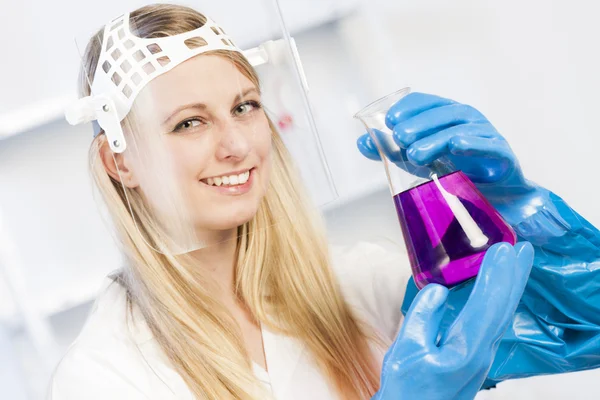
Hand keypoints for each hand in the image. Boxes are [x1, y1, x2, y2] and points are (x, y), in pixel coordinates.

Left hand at [356, 92, 538, 220]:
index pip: (427, 102)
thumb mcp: (419, 160)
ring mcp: (487, 135)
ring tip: (415, 154)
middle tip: (399, 138)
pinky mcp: (502, 155)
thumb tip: (363, 142)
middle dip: (419, 124)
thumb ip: (392, 151)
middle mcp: (467, 121)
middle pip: (443, 114)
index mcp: (447, 116)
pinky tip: (457, 146)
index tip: (390, 120)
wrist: (495, 198)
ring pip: (460, 129)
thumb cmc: (456, 172)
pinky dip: (473, 143)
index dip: (408, 108)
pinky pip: (489, 145)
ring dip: (436, 138)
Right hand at [373, 242, 533, 399]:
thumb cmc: (406, 390)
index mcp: (465, 351)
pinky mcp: (473, 358)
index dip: (496, 276)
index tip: (504, 250)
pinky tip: (494, 293)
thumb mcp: (406, 350)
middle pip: (503, 309)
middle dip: (514, 277)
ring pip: (500, 316)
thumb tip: (439, 292)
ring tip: (515, 264)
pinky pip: (491, 323)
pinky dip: (497, 301)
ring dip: (509, 287)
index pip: (487, 306)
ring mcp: (479, 357)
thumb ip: (423, 317)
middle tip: (522, 249)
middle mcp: (480, 353)